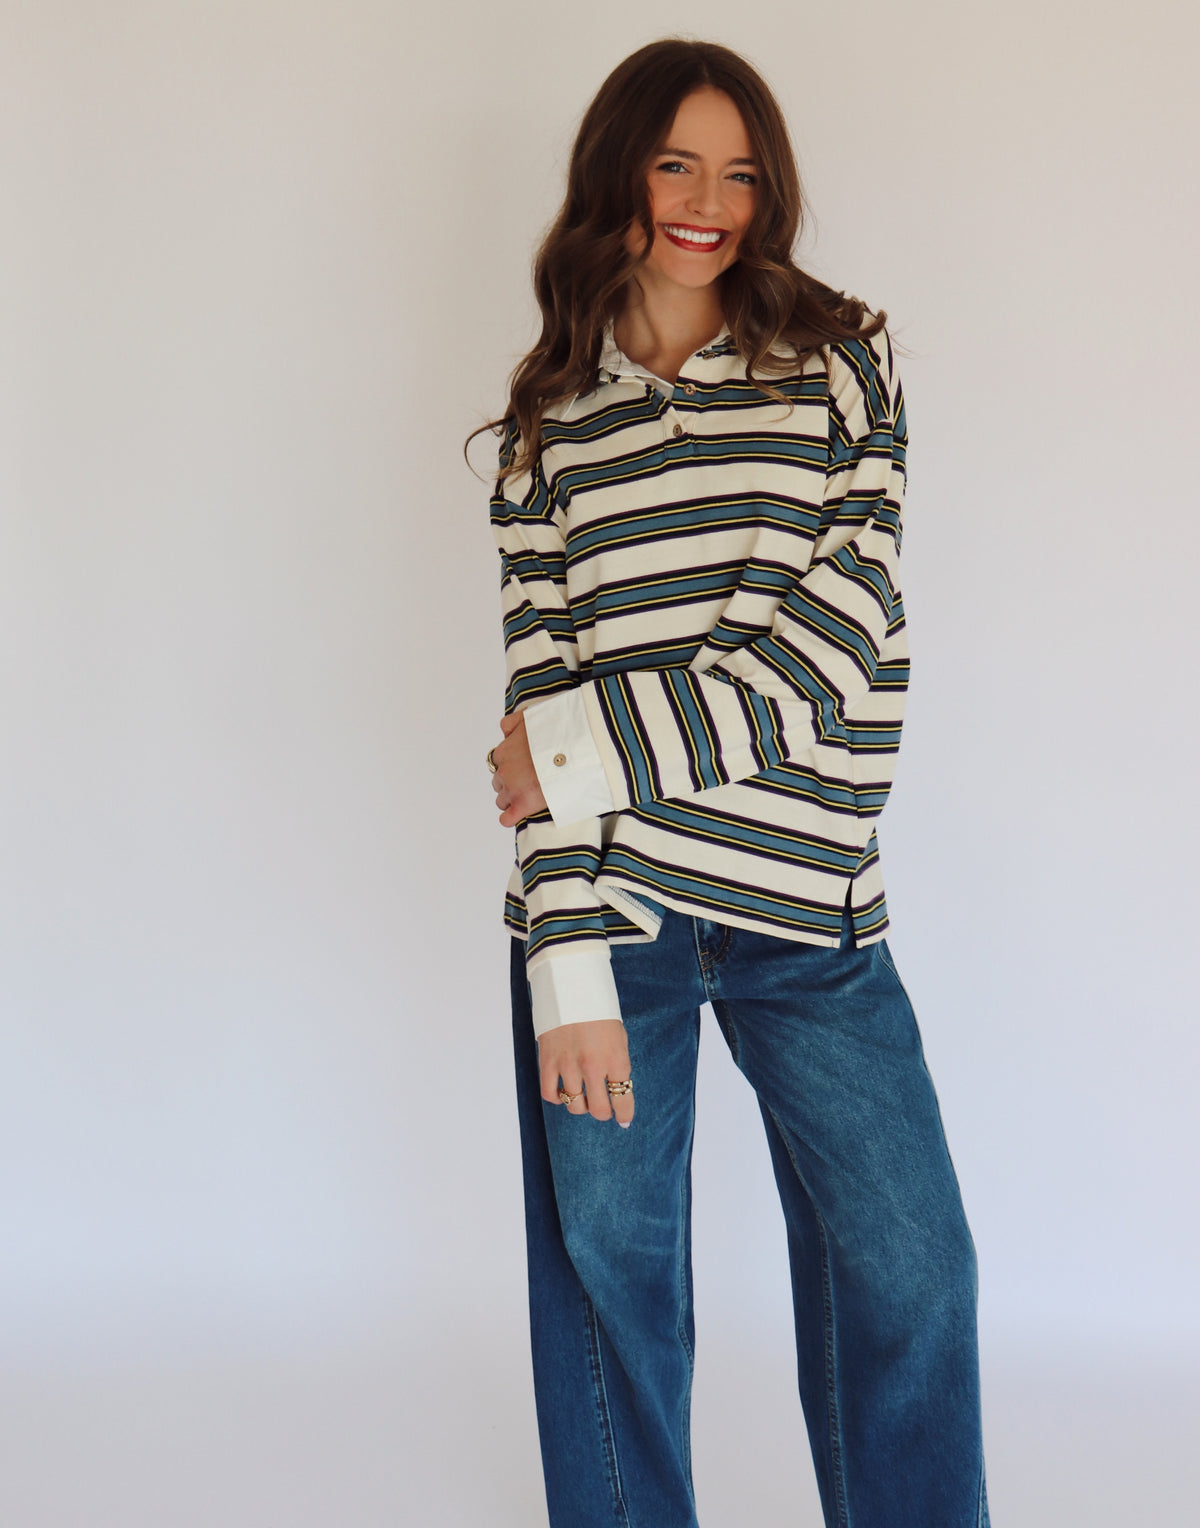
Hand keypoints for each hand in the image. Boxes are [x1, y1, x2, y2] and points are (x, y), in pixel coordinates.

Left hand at [491, 711, 548, 826]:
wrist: (571, 750)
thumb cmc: (555, 734)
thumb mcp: (529, 718)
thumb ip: (512, 723)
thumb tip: (504, 731)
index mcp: (503, 751)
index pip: (498, 763)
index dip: (511, 767)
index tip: (524, 767)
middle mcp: (504, 771)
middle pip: (499, 782)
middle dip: (511, 782)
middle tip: (530, 780)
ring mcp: (512, 789)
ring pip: (502, 799)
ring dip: (512, 799)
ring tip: (531, 796)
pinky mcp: (522, 805)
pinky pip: (506, 818)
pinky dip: (510, 818)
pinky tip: (519, 814)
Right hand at [538, 1019, 634, 1126]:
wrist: (572, 987)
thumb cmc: (599, 1011)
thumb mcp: (618, 1038)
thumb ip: (617, 1065)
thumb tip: (617, 1090)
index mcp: (615, 1059)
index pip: (623, 1100)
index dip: (624, 1115)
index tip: (624, 1120)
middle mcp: (592, 1066)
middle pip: (599, 1110)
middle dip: (604, 1112)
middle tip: (603, 1106)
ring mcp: (568, 1065)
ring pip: (575, 1106)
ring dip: (581, 1105)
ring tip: (583, 1096)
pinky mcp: (548, 1061)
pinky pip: (550, 1094)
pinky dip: (557, 1098)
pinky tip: (563, 1091)